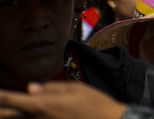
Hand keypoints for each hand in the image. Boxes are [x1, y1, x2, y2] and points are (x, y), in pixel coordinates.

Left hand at [0, 82, 125, 118]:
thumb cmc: (94, 104)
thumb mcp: (74, 88)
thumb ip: (49, 88)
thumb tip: (30, 89)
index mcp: (42, 105)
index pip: (10, 99)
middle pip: (6, 116)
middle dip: (0, 109)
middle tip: (0, 104)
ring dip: (10, 115)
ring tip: (9, 111)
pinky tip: (27, 115)